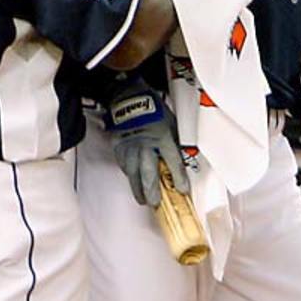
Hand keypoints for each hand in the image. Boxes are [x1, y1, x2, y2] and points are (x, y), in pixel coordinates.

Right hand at [105, 80, 188, 207]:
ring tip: (143, 200)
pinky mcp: (118, 147)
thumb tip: (181, 159)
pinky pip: (124, 166)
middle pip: (149, 173)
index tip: (182, 191)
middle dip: (152, 191)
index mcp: (163, 137)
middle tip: (155, 204)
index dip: (178, 178)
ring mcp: (130, 147)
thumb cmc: (154, 109)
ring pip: (133, 173)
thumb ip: (174, 141)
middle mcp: (146, 145)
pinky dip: (130, 175)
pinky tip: (133, 182)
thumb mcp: (171, 122)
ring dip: (138, 189)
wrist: (129, 96)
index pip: (173, 162)